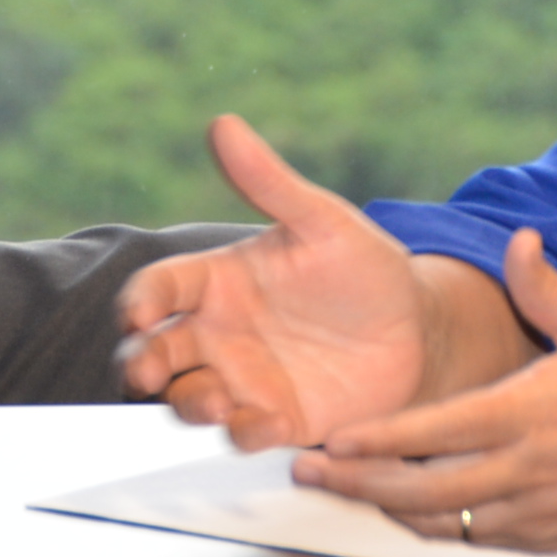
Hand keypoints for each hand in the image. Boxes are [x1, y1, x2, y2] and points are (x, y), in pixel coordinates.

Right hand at [115, 115, 442, 448]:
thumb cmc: (363, 267)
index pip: (158, 289)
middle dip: (141, 364)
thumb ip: (270, 181)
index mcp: (219, 281)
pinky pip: (243, 434)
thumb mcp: (321, 221)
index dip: (139, 301)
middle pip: (152, 352)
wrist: (419, 330)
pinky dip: (247, 432)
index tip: (137, 314)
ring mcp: (243, 380)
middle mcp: (219, 333)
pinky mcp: (276, 420)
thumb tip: (223, 123)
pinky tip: (272, 420)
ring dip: (188, 402)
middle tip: (149, 370)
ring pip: (187, 398)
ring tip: (215, 400)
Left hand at [290, 227, 556, 554]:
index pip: (437, 432)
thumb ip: (548, 289)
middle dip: (357, 484)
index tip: (334, 439)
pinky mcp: (542, 540)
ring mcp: (532, 512)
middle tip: (309, 472)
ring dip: (385, 510)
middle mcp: (524, 470)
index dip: (379, 441)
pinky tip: (401, 512)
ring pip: (441, 522)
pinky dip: (431, 528)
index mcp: (530, 414)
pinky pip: (472, 539)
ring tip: (341, 493)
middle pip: (422, 489)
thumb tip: (519, 239)